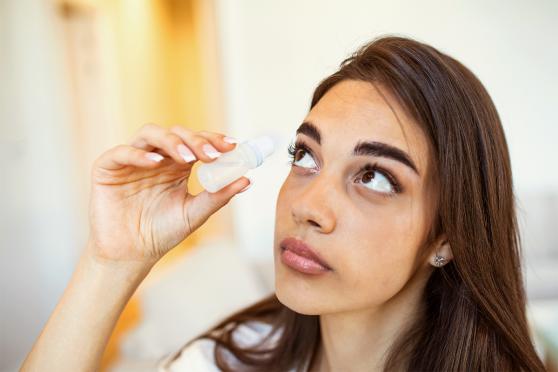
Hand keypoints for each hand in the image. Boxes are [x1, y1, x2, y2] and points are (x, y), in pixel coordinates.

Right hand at [88, 124, 248, 264]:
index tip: (232, 145)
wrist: (131, 254)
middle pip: (177, 134)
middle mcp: (157, 158)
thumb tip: (247, 180)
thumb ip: (219, 196)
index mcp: (177, 165)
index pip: (197, 142)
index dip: (214, 140)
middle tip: (212, 154)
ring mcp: (132, 160)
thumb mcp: (195, 213)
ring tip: (187, 158)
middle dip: (196, 140)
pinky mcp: (108, 167)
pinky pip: (122, 152)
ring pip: (151, 134)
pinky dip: (139, 154)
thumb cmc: (162, 232)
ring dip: (172, 142)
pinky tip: (156, 163)